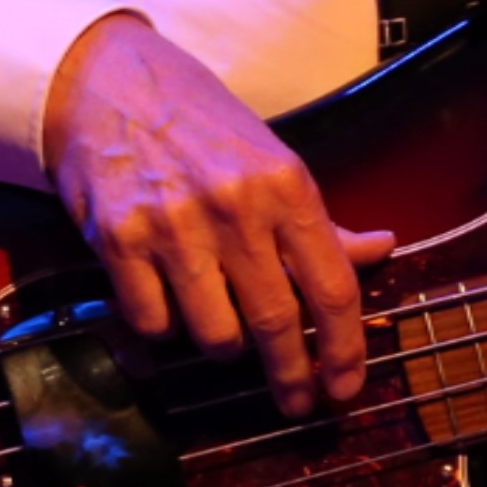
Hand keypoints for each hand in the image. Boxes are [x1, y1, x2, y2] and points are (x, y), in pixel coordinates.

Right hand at [43, 14, 390, 417]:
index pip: (332, 286)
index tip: (346, 387)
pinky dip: (165, 329)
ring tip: (221, 329)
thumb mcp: (271, 158)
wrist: (106, 83)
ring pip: (214, 334)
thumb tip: (381, 250)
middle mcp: (235, 207)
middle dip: (292, 376)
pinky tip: (168, 305)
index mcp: (286, 185)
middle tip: (297, 403)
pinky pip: (154, 323)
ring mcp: (174, 226)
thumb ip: (321, 220)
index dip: (345, 350)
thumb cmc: (198, 122)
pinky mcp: (119, 241)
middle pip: (276, 322)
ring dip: (223, 347)